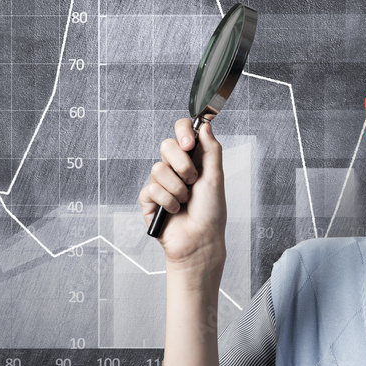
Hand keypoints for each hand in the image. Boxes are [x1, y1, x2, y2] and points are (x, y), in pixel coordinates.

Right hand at [139, 118, 226, 268]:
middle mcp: (175, 167)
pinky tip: (174, 210)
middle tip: (192, 180)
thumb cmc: (211, 212)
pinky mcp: (149, 199)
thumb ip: (211, 148)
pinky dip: (167, 201)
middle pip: (166, 145)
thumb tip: (205, 125)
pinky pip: (151, 189)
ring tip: (185, 201)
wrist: (200, 240)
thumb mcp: (216, 176)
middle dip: (182, 164)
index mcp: (193, 159)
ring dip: (177, 188)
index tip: (188, 143)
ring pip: (158, 169)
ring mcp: (161, 182)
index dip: (182, 131)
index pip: (182, 131)